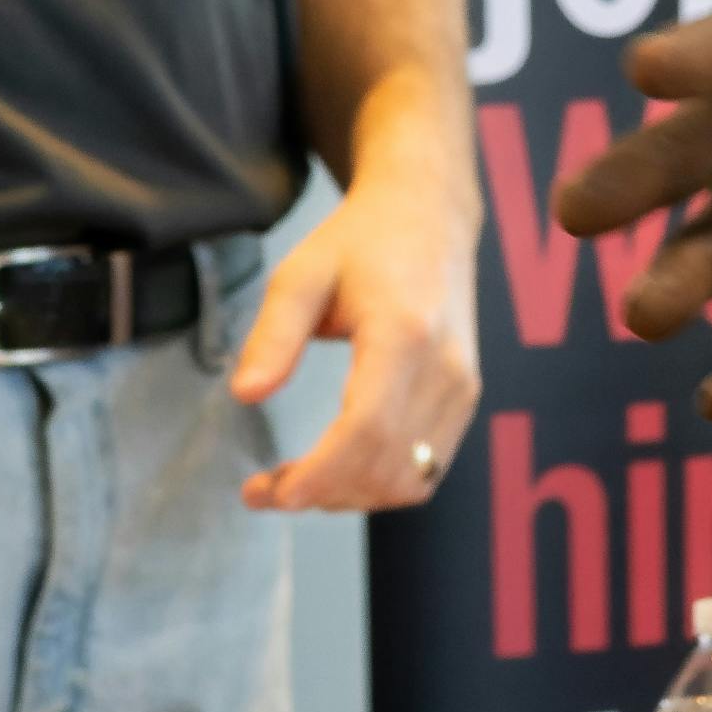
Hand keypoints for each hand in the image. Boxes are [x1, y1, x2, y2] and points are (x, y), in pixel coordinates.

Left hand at [232, 149, 485, 510]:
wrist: (429, 215)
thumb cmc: (362, 240)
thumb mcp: (302, 273)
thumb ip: (274, 335)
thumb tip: (246, 395)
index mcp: (404, 332)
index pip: (367, 428)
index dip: (321, 474)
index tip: (273, 492)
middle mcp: (445, 367)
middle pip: (388, 465)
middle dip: (323, 494)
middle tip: (263, 490)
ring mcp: (462, 386)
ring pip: (411, 479)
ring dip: (351, 497)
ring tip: (295, 484)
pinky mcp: (465, 398)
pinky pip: (427, 468)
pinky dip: (380, 485)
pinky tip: (338, 472)